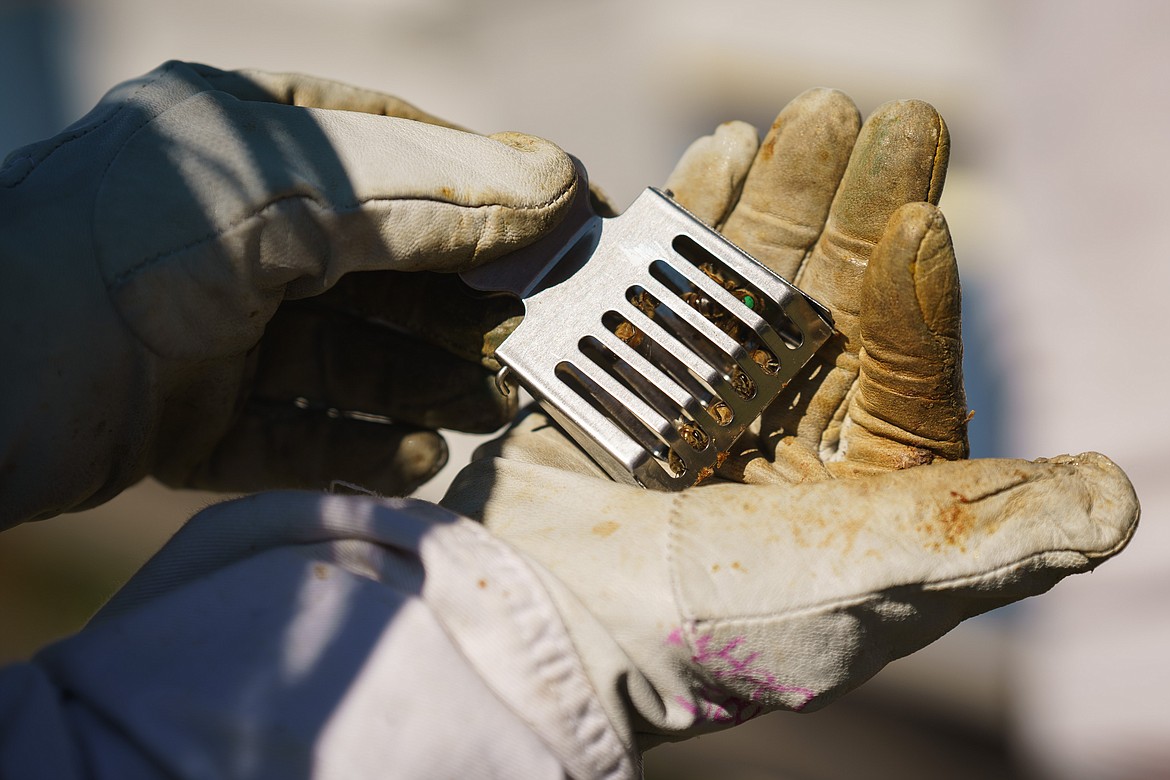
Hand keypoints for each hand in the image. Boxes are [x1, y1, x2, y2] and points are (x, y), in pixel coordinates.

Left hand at [0, 61, 577, 527]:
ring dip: (428, 384)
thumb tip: (559, 184)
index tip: (578, 234)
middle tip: (539, 346)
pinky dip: (363, 447)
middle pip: (392, 271)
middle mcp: (243, 234)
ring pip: (355, 358)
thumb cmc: (119, 244)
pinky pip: (302, 432)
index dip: (501, 196)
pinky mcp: (195, 417)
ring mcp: (219, 328)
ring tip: (491, 408)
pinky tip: (415, 455)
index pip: (411, 161)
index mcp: (260, 147)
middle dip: (467, 310)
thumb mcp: (287, 191)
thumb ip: (428, 191)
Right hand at [440, 91, 1138, 746]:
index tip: (920, 220)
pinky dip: (690, 222)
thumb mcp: (880, 581)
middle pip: (834, 308)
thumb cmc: (725, 623)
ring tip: (812, 114)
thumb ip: (992, 533)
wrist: (554, 626)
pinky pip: (663, 287)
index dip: (921, 296)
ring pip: (753, 283)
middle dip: (861, 211)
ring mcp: (698, 408)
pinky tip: (723, 155)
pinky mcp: (621, 379)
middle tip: (889, 118)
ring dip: (784, 196)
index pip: (905, 377)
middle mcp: (784, 449)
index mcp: (855, 499)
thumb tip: (1116, 498)